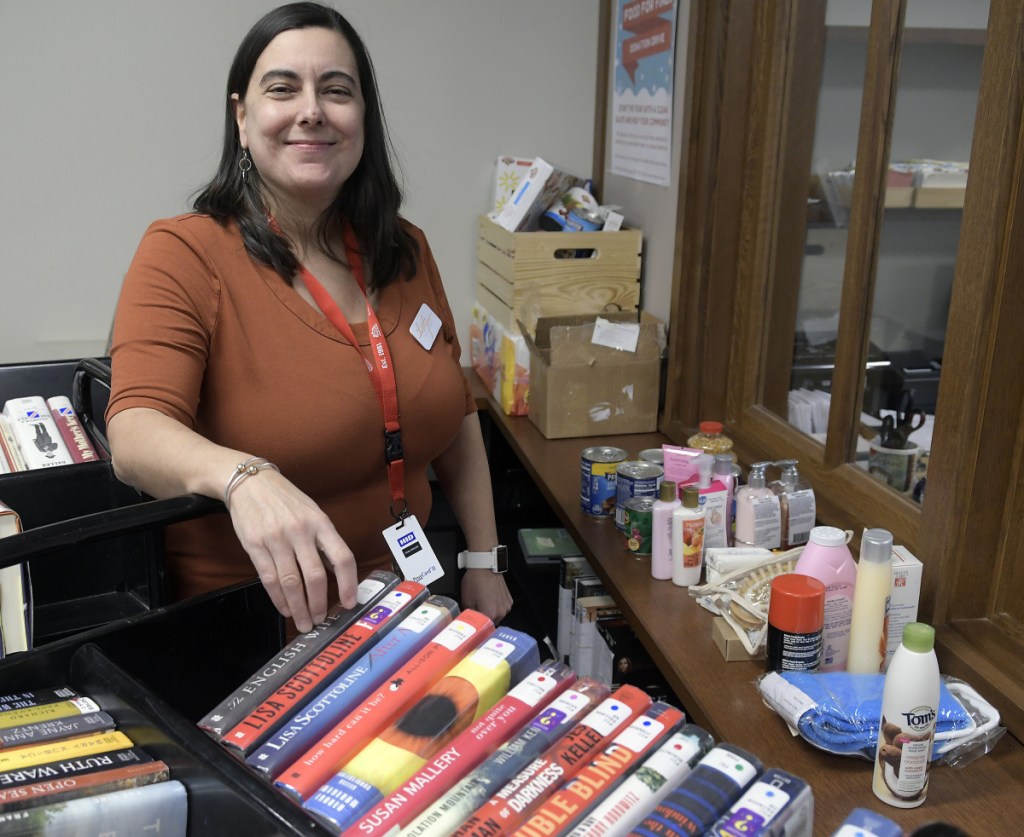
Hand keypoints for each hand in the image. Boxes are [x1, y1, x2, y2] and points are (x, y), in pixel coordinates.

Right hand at [225, 468, 357, 631]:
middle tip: (320, 620)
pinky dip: (278, 598)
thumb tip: (337, 572)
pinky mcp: (255, 545)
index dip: (348, 583)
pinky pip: (269, 579)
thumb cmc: (285, 499)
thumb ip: (325, 541)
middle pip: (315, 576)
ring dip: (299, 607)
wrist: (250, 482)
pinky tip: (285, 608)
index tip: (349, 602)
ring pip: (291, 582)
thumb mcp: (313, 512)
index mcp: (321, 523)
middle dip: (319, 603)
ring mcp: (277, 539)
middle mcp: (301, 531)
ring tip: (303, 621)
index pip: (342, 557)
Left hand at [461, 569, 512, 623]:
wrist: (485, 566)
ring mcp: (506, 605)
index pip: (483, 628)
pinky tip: (490, 598)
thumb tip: (469, 620)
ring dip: (491, 612)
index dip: (477, 625)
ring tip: (483, 602)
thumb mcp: (466, 599)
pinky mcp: (509, 599)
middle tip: (476, 611)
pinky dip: (496, 606)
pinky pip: (502, 608)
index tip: (473, 622)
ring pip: (497, 616)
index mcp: (490, 614)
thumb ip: (469, 614)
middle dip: (484, 619)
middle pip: (491, 623)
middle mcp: (501, 612)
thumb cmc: (476, 580)